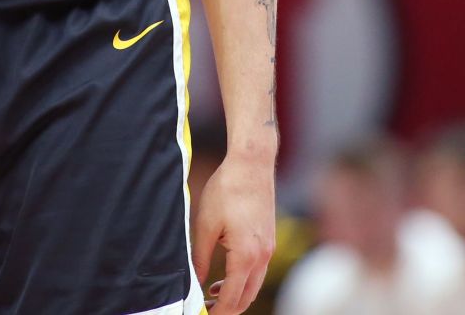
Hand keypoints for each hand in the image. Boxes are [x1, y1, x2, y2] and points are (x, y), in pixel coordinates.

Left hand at [194, 155, 275, 314]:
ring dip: (235, 295)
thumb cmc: (226, 190)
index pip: (232, 298)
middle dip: (227, 309)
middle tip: (206, 310)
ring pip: (254, 285)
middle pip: (247, 298)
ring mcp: (268, 248)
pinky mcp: (269, 240)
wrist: (252, 164)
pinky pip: (258, 270)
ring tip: (211, 295)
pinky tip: (225, 275)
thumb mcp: (205, 225)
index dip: (216, 312)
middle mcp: (262, 256)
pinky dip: (243, 280)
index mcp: (245, 256)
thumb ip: (200, 258)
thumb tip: (195, 283)